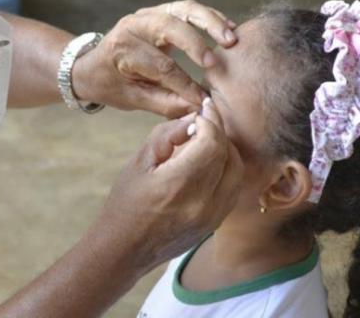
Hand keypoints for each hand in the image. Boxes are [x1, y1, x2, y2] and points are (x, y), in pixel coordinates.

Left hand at [72, 0, 236, 117]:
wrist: (92, 64)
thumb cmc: (111, 84)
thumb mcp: (131, 99)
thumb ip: (164, 103)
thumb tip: (197, 108)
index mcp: (122, 49)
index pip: (161, 66)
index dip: (185, 85)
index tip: (203, 100)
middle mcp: (134, 25)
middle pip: (170, 27)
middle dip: (196, 44)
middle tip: (216, 62)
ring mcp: (148, 14)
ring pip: (184, 9)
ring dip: (210, 22)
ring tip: (231, 38)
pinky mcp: (162, 11)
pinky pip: (189, 9)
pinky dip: (210, 17)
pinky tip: (228, 28)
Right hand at [90, 98, 242, 271]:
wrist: (124, 250)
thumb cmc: (125, 204)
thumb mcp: (138, 163)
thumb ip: (166, 136)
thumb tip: (192, 119)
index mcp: (178, 185)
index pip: (211, 142)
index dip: (210, 121)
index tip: (203, 109)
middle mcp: (201, 203)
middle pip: (228, 155)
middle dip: (219, 132)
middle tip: (206, 119)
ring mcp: (212, 217)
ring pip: (236, 171)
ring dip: (226, 150)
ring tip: (207, 138)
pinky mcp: (214, 224)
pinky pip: (232, 188)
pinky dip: (226, 169)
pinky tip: (209, 161)